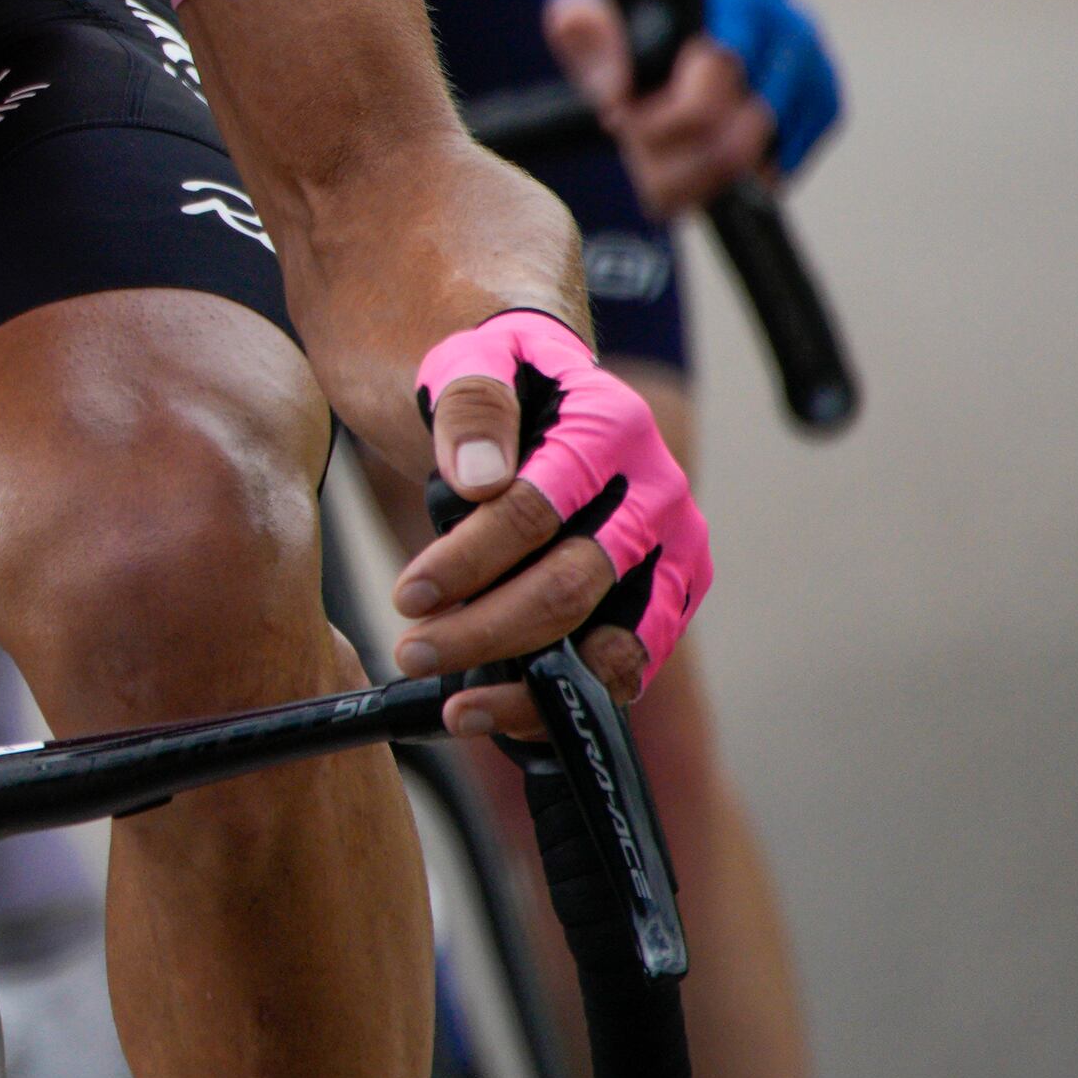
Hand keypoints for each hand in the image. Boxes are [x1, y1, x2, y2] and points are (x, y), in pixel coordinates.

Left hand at [395, 309, 712, 736]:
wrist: (542, 395)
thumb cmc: (496, 380)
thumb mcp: (468, 362)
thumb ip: (471, 405)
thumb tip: (480, 480)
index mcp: (613, 428)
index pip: (536, 510)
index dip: (467, 560)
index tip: (404, 596)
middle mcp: (658, 496)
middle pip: (572, 585)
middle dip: (485, 629)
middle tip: (410, 652)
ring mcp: (672, 555)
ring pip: (610, 643)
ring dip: (530, 685)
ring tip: (457, 708)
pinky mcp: (669, 603)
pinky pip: (626, 669)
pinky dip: (565, 700)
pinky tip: (500, 715)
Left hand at [545, 0, 839, 216]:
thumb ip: (582, 22)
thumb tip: (611, 93)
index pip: (711, 88)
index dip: (658, 122)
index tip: (617, 120)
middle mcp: (787, 29)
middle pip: (738, 138)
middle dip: (675, 161)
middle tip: (635, 153)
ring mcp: (812, 65)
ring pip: (764, 160)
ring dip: (703, 177)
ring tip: (659, 163)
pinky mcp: (824, 97)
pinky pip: (786, 163)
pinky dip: (737, 176)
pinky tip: (700, 163)